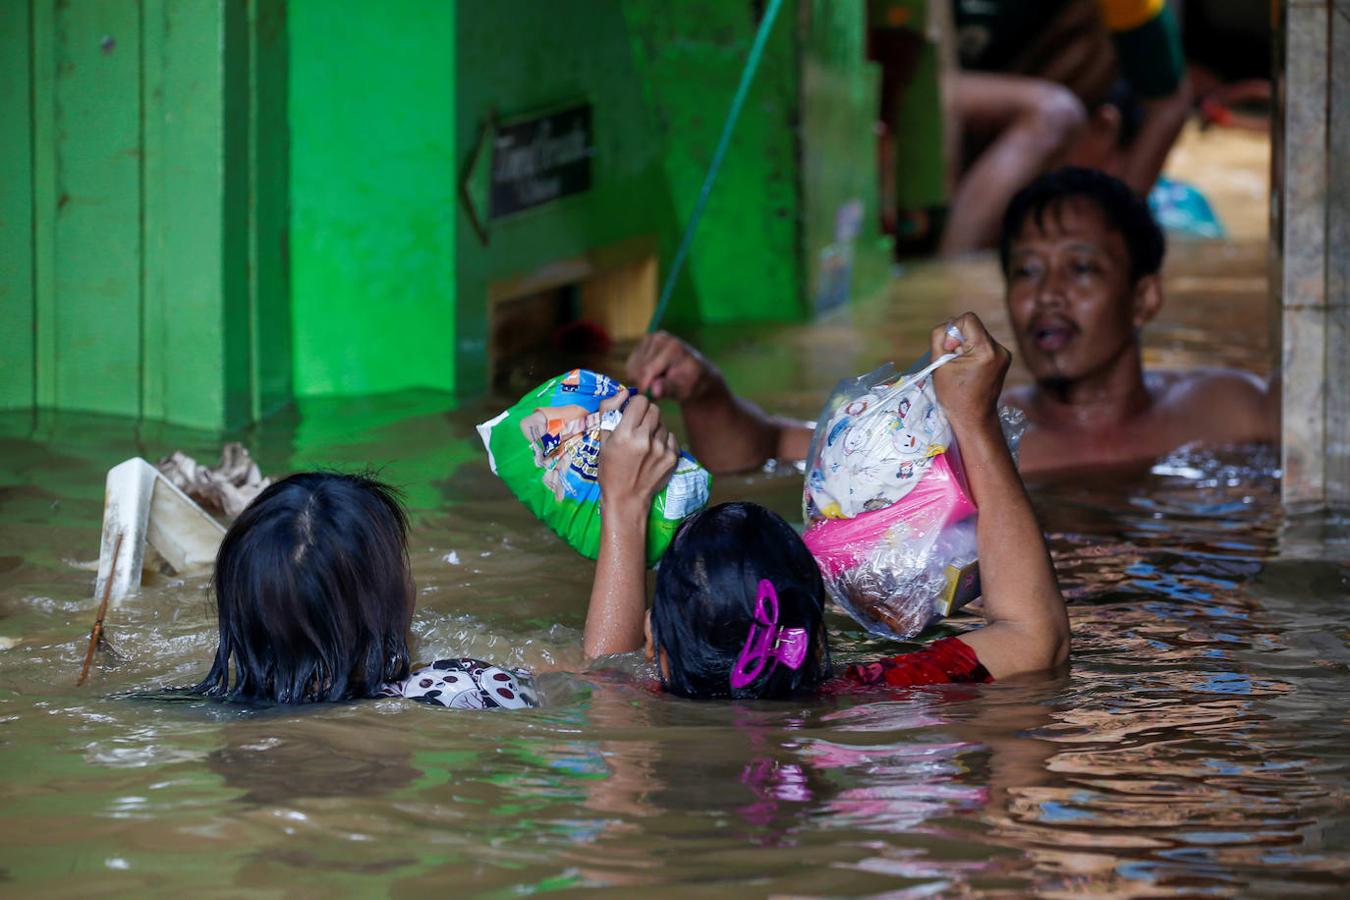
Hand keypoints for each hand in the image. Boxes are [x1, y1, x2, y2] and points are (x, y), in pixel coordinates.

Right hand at [597, 394, 678, 516]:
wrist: (626, 499)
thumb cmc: (610, 469)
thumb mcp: (602, 440)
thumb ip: (609, 410)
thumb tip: (624, 391)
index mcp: (625, 434)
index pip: (640, 401)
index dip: (635, 404)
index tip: (631, 413)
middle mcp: (645, 440)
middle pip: (654, 409)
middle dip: (646, 414)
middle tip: (638, 427)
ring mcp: (661, 449)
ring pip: (663, 423)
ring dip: (655, 428)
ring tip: (644, 442)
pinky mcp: (672, 458)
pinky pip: (671, 437)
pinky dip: (663, 440)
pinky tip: (653, 451)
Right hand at [625, 332, 720, 402]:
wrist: (694, 372)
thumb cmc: (691, 383)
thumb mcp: (684, 390)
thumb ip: (669, 389)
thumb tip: (655, 391)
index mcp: (672, 347)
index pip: (648, 369)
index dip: (643, 386)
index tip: (643, 400)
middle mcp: (659, 338)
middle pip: (638, 369)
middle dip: (645, 383)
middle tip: (658, 391)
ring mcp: (649, 339)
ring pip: (632, 368)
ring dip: (641, 379)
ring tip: (658, 382)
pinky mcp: (641, 344)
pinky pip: (630, 365)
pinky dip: (637, 374)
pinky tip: (653, 376)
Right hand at [930, 312, 1010, 429]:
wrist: (974, 417)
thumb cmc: (953, 394)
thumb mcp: (938, 363)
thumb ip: (939, 336)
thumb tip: (950, 327)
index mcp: (986, 349)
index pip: (967, 319)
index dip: (953, 331)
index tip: (949, 350)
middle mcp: (1000, 349)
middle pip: (973, 326)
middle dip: (959, 340)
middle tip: (953, 361)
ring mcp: (1005, 354)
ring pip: (978, 335)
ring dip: (965, 346)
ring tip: (961, 367)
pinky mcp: (1004, 359)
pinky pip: (984, 344)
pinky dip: (973, 352)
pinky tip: (969, 369)